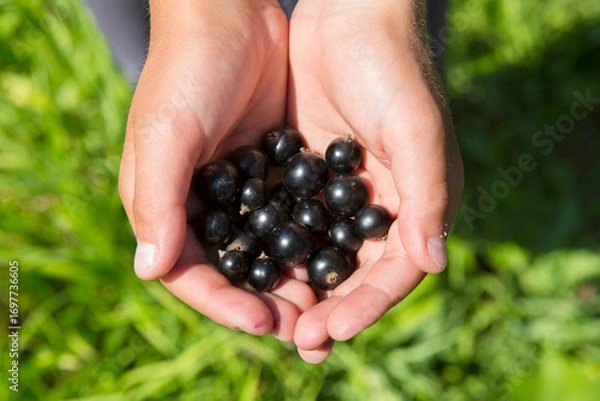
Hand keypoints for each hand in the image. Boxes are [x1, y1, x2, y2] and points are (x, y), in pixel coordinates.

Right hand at [118, 0, 315, 340]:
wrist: (230, 17)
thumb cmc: (186, 71)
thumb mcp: (164, 134)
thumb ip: (156, 201)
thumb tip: (150, 271)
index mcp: (165, 205)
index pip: (192, 272)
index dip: (225, 303)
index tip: (264, 323)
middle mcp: (201, 205)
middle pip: (234, 270)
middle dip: (266, 302)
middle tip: (305, 330)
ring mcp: (239, 190)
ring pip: (266, 251)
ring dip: (292, 280)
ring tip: (324, 308)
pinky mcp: (271, 171)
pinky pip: (290, 218)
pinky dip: (309, 242)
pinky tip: (335, 259)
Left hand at [287, 0, 463, 361]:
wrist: (349, 18)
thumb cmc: (393, 68)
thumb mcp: (415, 129)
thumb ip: (428, 196)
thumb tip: (434, 265)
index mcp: (415, 202)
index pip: (394, 270)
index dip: (367, 304)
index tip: (332, 330)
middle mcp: (379, 206)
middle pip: (354, 273)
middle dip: (330, 308)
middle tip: (300, 340)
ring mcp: (340, 192)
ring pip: (320, 254)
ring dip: (299, 287)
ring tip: (274, 319)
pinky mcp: (307, 173)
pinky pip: (292, 220)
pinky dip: (277, 247)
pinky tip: (253, 268)